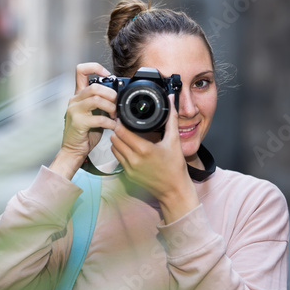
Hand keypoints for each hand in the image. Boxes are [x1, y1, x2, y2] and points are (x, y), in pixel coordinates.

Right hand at [50, 63, 116, 179]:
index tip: (108, 76)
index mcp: (78, 95)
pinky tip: (113, 126)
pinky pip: (98, 118)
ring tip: (115, 115)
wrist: (73, 149)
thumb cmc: (85, 132)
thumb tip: (118, 95)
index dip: (96, 68)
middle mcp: (74, 100)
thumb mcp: (94, 112)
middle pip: (95, 86)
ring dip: (111, 107)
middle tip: (117, 104)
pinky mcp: (78, 123)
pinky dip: (110, 122)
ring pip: (96, 99)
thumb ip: (102, 102)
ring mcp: (75, 111)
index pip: (81, 70)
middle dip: (111, 94)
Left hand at [110, 96, 198, 222]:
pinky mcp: (128, 175)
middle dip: (117, 129)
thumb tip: (171, 99)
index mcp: (144, 150)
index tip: (123, 117)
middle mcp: (133, 159)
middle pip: (114, 138)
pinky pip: (117, 158)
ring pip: (113, 148)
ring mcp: (129, 168)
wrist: (174, 190)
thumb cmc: (175, 167)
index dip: (120, 122)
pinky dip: (119, 150)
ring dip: (117, 140)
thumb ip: (171, 119)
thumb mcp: (174, 141)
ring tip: (125, 134)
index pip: (121, 131)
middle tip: (123, 123)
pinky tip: (128, 146)